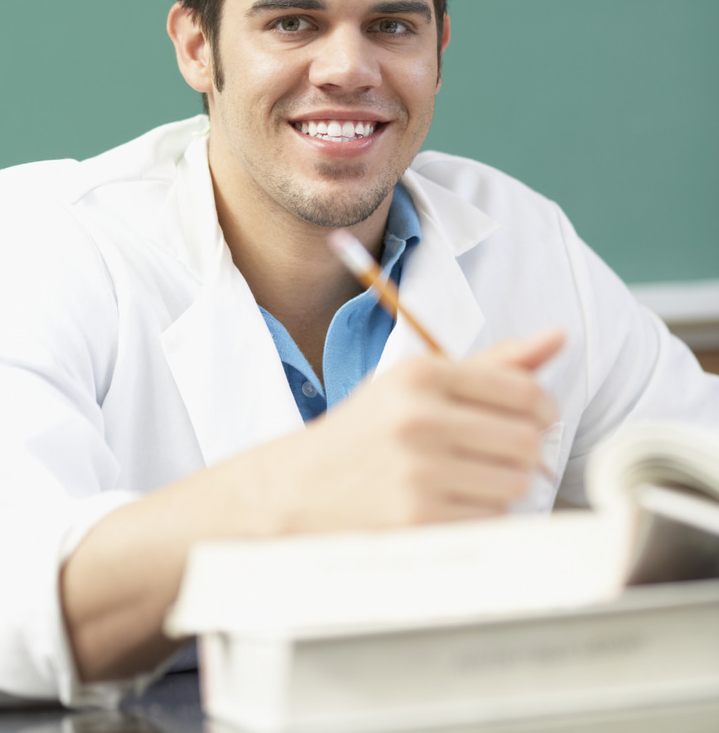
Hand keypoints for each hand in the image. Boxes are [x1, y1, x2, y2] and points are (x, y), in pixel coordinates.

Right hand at [249, 329, 563, 532]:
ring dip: (501, 485)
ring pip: (513, 483)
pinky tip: (449, 504)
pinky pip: (490, 521)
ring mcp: (417, 472)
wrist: (299, 489)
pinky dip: (481, 516)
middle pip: (525, 440)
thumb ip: (494, 363)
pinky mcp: (417, 521)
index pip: (523, 391)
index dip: (542, 410)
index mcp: (421, 374)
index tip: (532, 420)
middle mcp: (418, 418)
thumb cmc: (370, 432)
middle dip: (522, 450)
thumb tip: (558, 337)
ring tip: (465, 479)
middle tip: (494, 454)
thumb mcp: (419, 383)